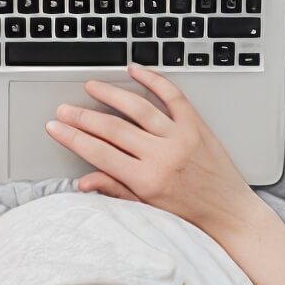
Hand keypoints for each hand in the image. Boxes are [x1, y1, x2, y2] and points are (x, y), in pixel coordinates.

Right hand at [45, 63, 269, 236]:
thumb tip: (83, 182)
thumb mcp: (147, 208)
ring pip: (138, 108)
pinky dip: (154, 80)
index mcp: (147, 180)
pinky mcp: (197, 125)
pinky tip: (136, 70)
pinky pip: (173, 96)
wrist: (229, 211)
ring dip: (111, 94)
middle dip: (83, 116)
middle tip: (64, 108)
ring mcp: (181, 137)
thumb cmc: (190, 213)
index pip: (99, 153)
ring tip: (92, 86)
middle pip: (113, 128)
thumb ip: (115, 189)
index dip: (73, 138)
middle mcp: (162, 155)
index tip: (55, 127)